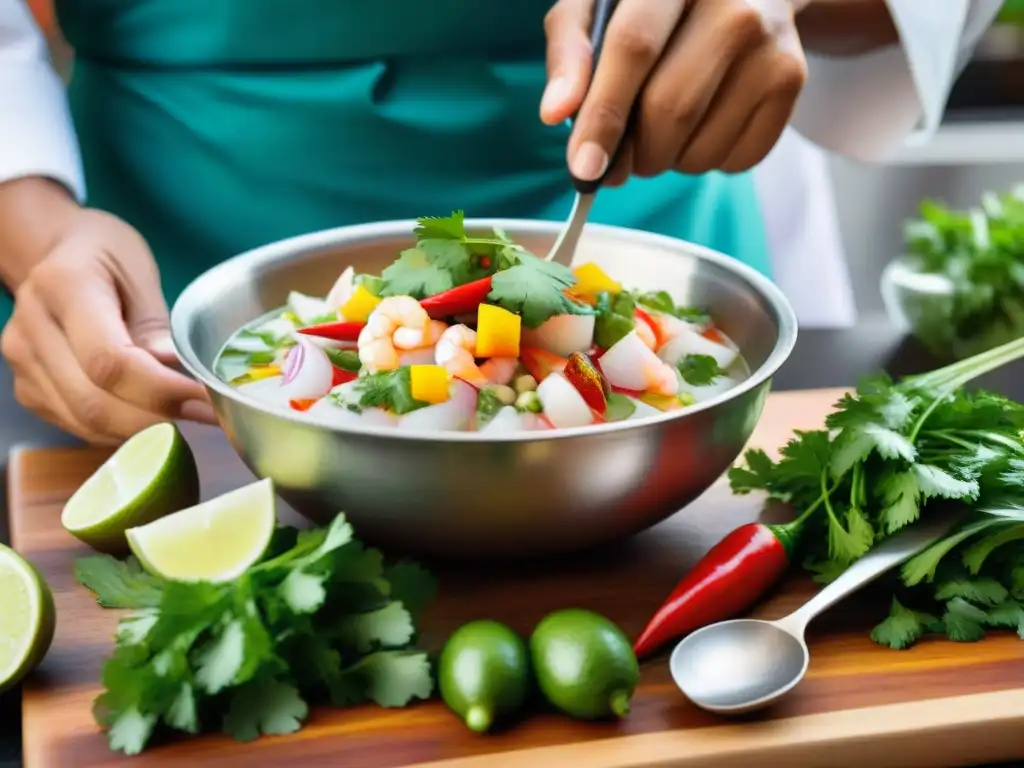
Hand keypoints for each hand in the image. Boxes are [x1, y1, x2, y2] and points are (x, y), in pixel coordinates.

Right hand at [1, 209, 215, 444]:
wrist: (56, 254)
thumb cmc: (106, 256)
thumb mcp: (139, 270)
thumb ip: (154, 323)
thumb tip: (173, 369)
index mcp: (63, 287)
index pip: (109, 361)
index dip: (161, 390)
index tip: (206, 399)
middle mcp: (30, 330)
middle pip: (94, 401)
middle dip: (157, 418)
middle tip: (207, 415)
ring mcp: (23, 364)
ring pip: (85, 421)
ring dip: (142, 431)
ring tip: (187, 416)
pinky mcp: (28, 388)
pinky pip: (77, 425)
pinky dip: (120, 430)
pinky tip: (152, 416)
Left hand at [541, 0, 809, 182]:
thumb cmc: (652, 5)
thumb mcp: (599, 6)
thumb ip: (570, 52)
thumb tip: (555, 114)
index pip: (634, 49)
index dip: (604, 116)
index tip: (584, 168)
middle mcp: (733, 4)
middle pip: (670, 109)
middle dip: (633, 154)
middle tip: (617, 158)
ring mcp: (770, 44)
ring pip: (701, 147)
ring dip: (665, 161)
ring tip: (662, 128)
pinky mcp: (791, 81)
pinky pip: (734, 160)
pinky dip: (702, 162)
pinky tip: (700, 124)